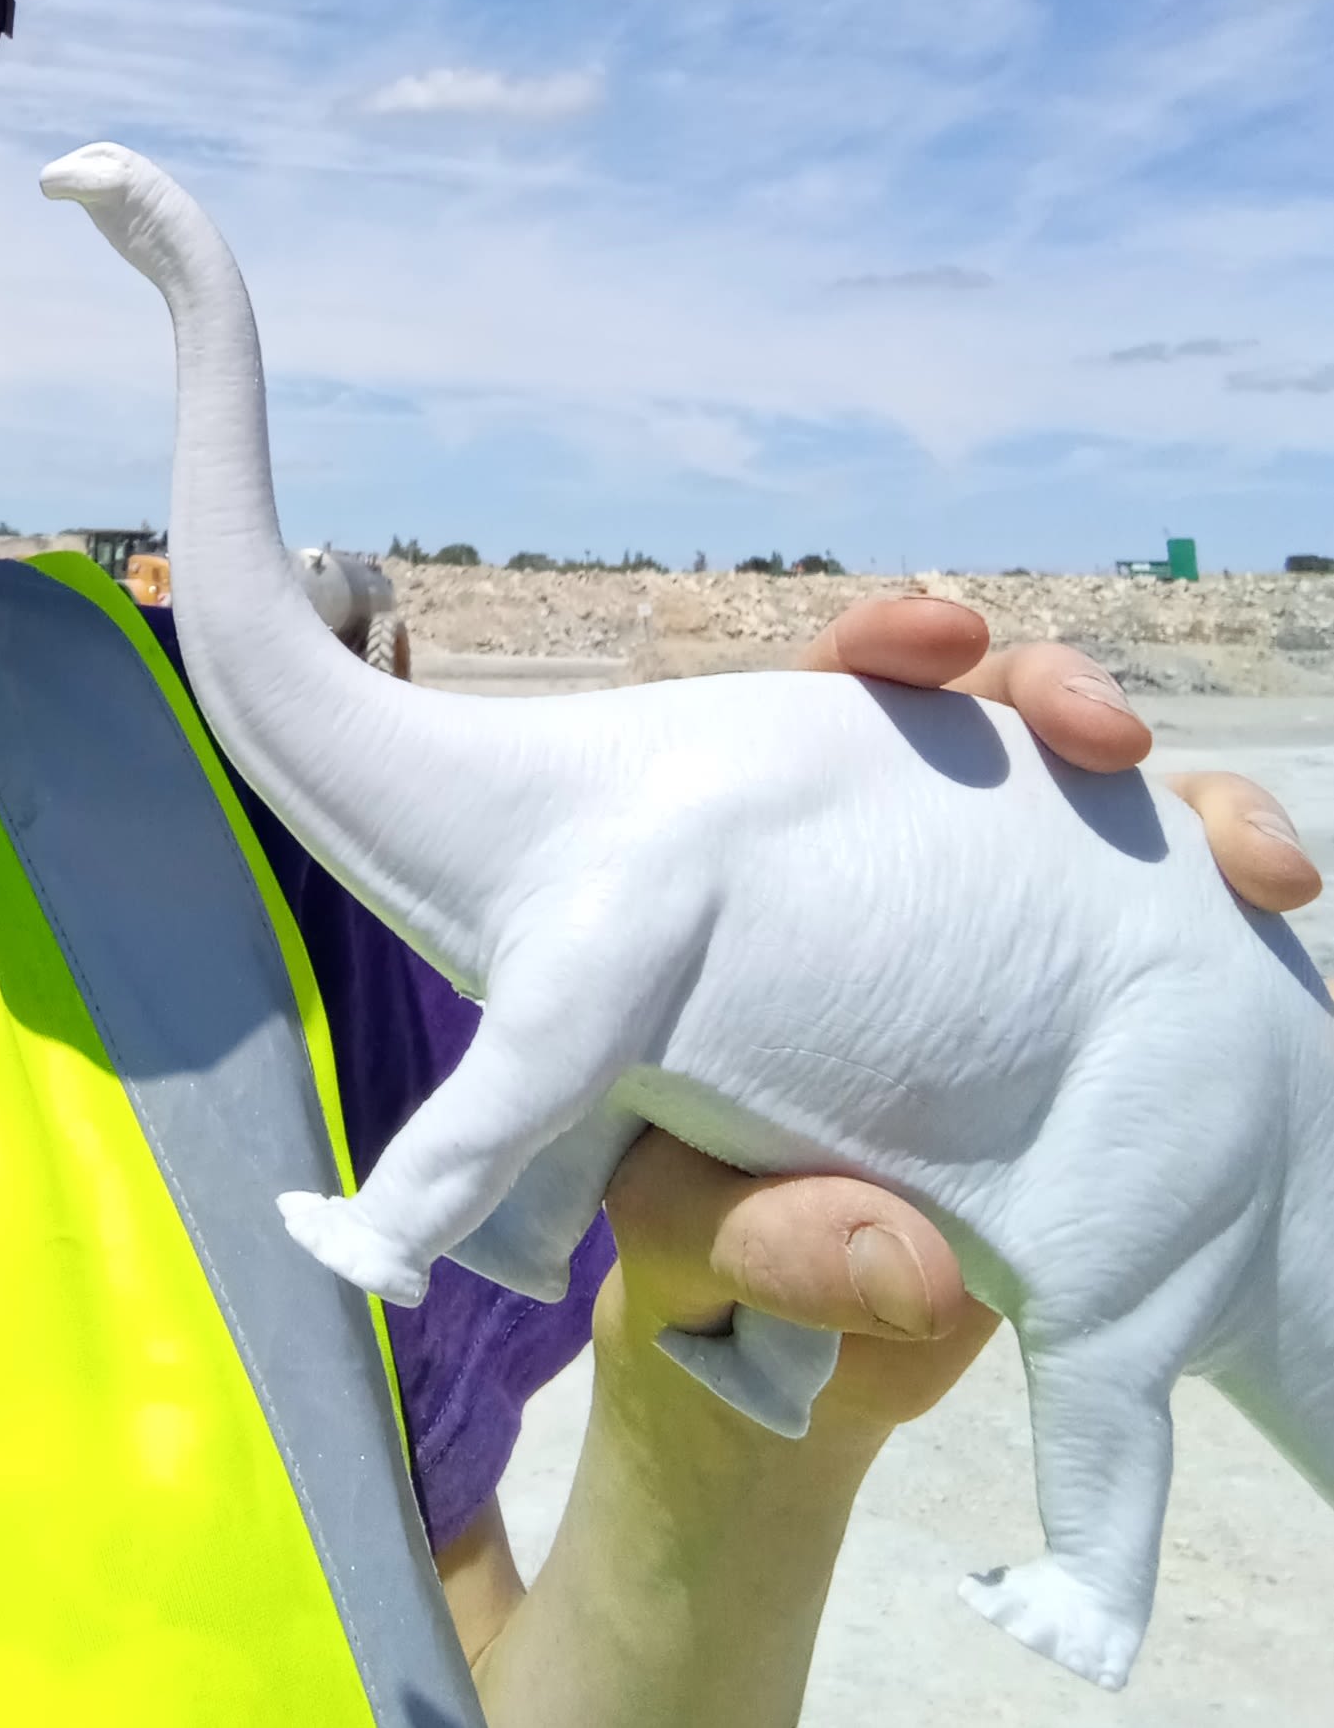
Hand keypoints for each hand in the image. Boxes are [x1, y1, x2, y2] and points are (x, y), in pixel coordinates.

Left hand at [599, 592, 1318, 1453]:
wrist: (774, 1328)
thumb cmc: (697, 1232)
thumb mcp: (692, 1239)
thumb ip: (770, 1243)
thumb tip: (917, 1276)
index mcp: (768, 863)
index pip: (818, 709)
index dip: (883, 651)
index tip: (942, 639)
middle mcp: (893, 860)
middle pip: (978, 722)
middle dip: (1056, 695)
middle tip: (1108, 736)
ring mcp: (1002, 914)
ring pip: (1104, 809)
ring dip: (1193, 803)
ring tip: (1257, 865)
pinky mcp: (1086, 984)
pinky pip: (1177, 913)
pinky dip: (1236, 898)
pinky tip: (1280, 914)